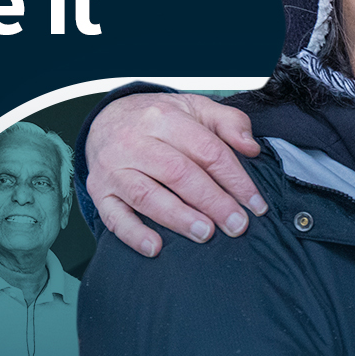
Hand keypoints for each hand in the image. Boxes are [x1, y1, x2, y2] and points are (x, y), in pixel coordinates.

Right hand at [87, 92, 263, 257]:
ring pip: (146, 195)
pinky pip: (113, 216)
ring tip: (205, 234)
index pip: (207, 150)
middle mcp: (135, 141)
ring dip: (178, 218)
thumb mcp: (195, 108)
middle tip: (236, 225)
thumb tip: (250, 148)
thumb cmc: (157, 120)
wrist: (106, 120)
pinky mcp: (99, 191)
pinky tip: (155, 247)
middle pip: (178, 173)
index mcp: (164, 118)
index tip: (255, 204)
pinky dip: (133, 234)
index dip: (235, 179)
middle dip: (212, 202)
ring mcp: (114, 168)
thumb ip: (228, 122)